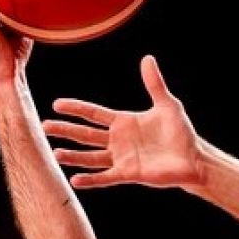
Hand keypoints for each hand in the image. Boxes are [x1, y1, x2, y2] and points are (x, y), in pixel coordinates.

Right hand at [42, 55, 205, 189]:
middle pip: (85, 134)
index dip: (76, 108)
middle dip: (66, 130)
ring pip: (91, 157)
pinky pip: (105, 176)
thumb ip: (154, 84)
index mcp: (123, 122)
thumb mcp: (167, 105)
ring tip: (55, 153)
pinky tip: (75, 179)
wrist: (194, 159)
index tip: (56, 104)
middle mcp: (118, 140)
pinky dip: (91, 179)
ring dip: (73, 156)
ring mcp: (121, 158)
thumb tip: (148, 59)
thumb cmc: (181, 132)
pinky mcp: (129, 174)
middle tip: (44, 126)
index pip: (93, 113)